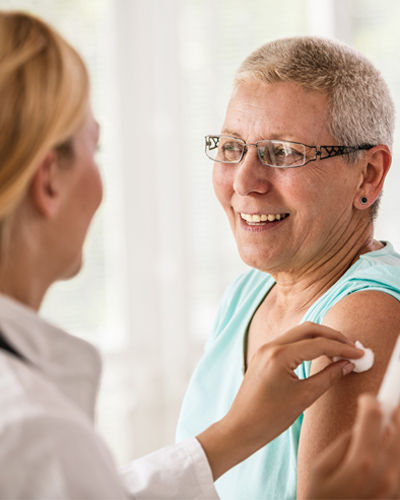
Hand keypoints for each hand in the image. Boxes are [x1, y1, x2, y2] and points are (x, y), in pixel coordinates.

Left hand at [197, 322, 362, 479]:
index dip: (343, 348)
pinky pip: (290, 341)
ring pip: (299, 332)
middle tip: (352, 347)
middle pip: (309, 329)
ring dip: (321, 338)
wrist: (241, 427)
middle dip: (333, 336)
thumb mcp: (304, 397)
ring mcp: (265, 348)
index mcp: (280, 356)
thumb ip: (328, 377)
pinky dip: (308, 343)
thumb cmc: (271, 417)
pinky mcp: (264, 354)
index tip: (360, 354)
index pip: (319, 344)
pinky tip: (321, 353)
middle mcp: (271, 346)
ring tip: (340, 350)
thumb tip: (347, 364)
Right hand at [306, 394, 399, 498]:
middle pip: (399, 427)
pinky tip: (388, 447)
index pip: (374, 416)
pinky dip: (396, 453)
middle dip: (394, 412)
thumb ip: (344, 442)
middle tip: (389, 405)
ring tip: (386, 430)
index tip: (370, 399)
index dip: (371, 402)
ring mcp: (396, 487)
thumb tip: (363, 426)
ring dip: (397, 432)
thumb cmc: (321, 498)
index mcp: (363, 462)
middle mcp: (387, 474)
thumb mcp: (320, 466)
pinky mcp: (399, 495)